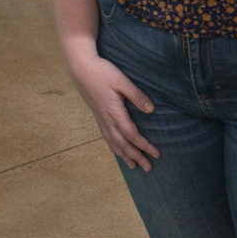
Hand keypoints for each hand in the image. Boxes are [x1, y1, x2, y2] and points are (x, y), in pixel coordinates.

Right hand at [67, 55, 159, 170]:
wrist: (80, 69)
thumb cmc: (102, 72)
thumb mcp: (122, 81)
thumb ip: (136, 95)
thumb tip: (151, 110)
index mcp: (114, 112)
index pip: (132, 134)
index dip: (144, 146)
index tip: (156, 153)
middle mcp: (107, 120)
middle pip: (123, 144)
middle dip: (136, 157)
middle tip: (148, 168)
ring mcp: (101, 119)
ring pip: (113, 143)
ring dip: (125, 156)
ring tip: (134, 167)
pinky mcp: (98, 117)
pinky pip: (106, 138)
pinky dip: (114, 148)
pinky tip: (117, 151)